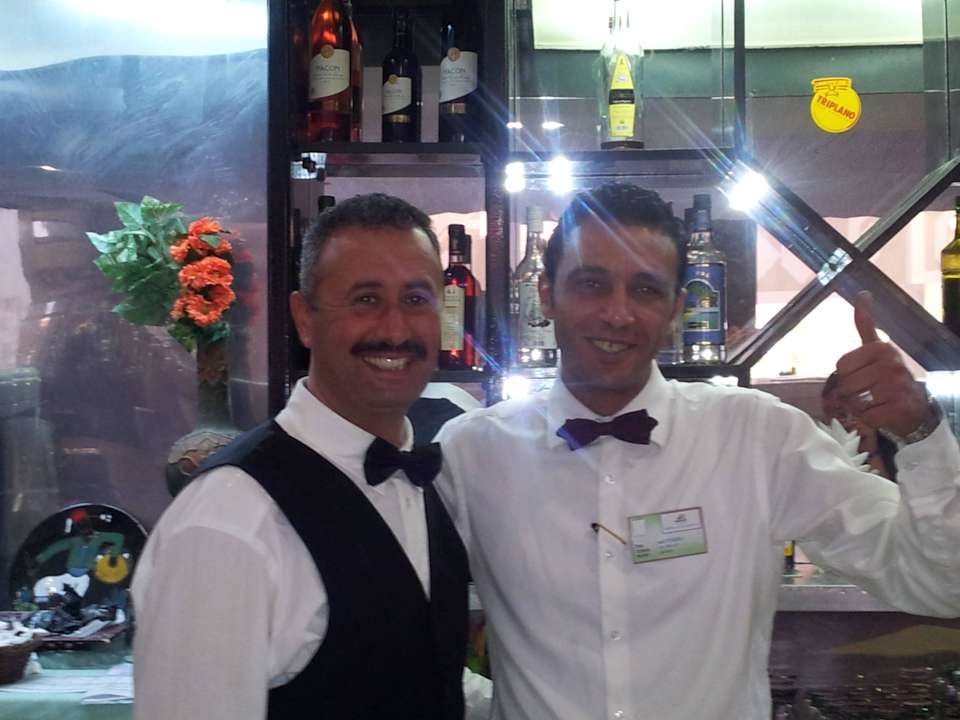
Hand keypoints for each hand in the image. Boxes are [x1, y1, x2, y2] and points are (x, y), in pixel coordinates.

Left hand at [833, 291, 928, 436]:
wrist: (916, 408)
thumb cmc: (889, 378)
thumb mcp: (878, 350)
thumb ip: (866, 325)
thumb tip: (862, 293)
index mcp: (882, 348)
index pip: (841, 366)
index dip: (848, 375)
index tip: (864, 374)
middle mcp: (890, 365)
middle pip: (845, 384)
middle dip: (851, 392)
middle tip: (870, 391)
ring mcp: (895, 387)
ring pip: (853, 401)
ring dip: (858, 406)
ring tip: (875, 402)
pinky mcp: (896, 409)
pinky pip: (864, 417)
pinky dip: (868, 420)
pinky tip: (882, 413)